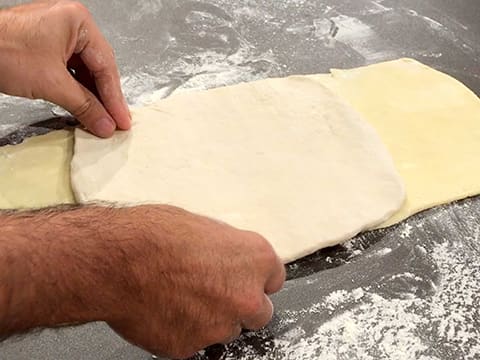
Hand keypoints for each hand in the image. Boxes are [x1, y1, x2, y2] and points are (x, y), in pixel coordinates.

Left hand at [0, 1, 129, 136]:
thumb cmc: (4, 52)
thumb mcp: (52, 84)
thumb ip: (84, 106)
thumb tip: (105, 124)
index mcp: (78, 22)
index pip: (105, 66)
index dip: (114, 98)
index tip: (121, 120)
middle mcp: (71, 24)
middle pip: (98, 67)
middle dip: (105, 97)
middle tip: (116, 122)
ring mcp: (59, 34)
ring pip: (84, 71)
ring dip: (91, 96)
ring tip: (101, 119)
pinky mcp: (47, 46)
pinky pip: (70, 70)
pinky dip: (76, 90)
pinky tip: (83, 107)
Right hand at [0, 205, 284, 358]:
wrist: (116, 260)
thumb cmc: (155, 233)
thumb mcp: (203, 227)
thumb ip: (227, 251)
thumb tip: (226, 261)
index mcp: (256, 258)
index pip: (273, 278)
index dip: (253, 277)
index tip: (241, 278)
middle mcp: (246, 297)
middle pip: (258, 311)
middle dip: (239, 304)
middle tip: (211, 291)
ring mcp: (219, 327)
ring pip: (225, 329)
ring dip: (211, 318)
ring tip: (180, 297)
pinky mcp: (190, 348)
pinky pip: (193, 341)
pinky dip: (183, 330)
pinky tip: (163, 309)